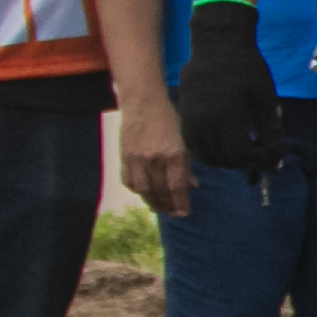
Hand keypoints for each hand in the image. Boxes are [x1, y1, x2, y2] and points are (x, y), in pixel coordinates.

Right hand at [117, 92, 192, 216]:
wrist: (143, 103)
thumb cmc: (168, 120)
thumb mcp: (184, 141)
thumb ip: (186, 165)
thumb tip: (192, 186)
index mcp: (174, 154)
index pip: (177, 187)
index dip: (180, 203)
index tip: (184, 213)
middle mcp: (155, 159)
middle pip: (160, 191)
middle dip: (167, 206)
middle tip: (172, 213)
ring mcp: (137, 158)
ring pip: (143, 190)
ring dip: (151, 202)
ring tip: (158, 207)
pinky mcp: (124, 156)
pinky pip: (129, 180)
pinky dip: (137, 190)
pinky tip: (144, 193)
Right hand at [174, 0, 281, 174]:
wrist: (217, 44)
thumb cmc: (247, 69)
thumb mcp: (266, 99)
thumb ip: (271, 131)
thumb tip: (277, 160)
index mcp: (226, 117)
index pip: (241, 154)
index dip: (259, 159)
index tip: (272, 152)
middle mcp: (204, 122)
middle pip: (223, 158)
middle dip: (244, 161)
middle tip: (259, 152)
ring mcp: (190, 119)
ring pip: (206, 155)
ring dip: (225, 160)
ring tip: (243, 151)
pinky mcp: (183, 115)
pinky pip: (193, 145)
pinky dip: (208, 152)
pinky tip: (224, 146)